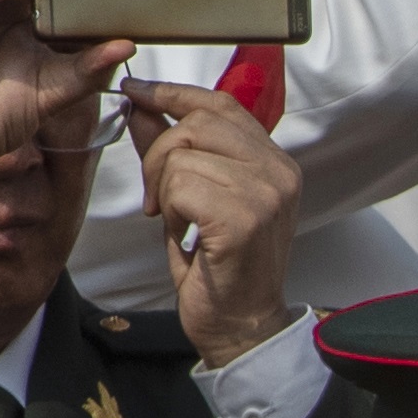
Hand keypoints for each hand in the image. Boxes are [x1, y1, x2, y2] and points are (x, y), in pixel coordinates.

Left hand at [121, 79, 300, 364]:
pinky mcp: (244, 218)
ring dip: (164, 190)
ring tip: (176, 221)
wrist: (240, 326)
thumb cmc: (218, 267)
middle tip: (154, 195)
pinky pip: (182, 186)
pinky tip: (184, 235)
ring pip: (183, 156)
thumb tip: (143, 107)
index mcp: (276, 164)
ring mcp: (266, 194)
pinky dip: (171, 211)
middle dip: (159, 154)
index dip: (174, 94)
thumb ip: (173, 150)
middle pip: (197, 124)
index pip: (222, 105)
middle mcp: (280, 172)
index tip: (137, 92)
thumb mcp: (193, 198)